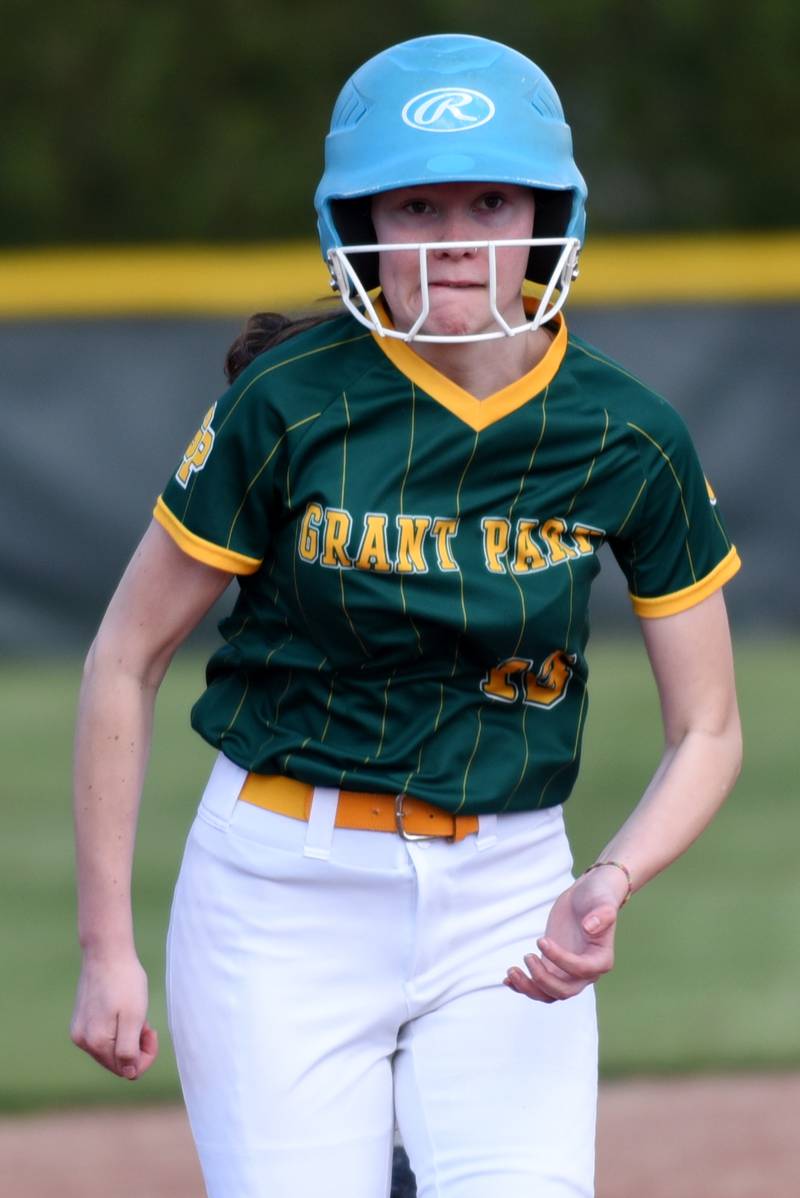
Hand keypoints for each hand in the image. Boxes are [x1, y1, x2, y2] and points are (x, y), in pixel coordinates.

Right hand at [70, 949, 158, 1078]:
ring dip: (127, 1038)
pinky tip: (122, 1011)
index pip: (126, 1070)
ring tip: (134, 1014)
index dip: (145, 1056)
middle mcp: (82, 1042)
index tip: (151, 1031)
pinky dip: (117, 1029)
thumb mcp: (134, 1017)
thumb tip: (129, 1074)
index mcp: (96, 1043)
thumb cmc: (125, 982)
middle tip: (144, 1022)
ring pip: (110, 1050)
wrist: (106, 952)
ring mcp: (78, 1031)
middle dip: (135, 1047)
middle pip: (117, 1062)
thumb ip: (129, 1050)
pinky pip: (102, 1037)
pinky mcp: (80, 1020)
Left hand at [503, 865, 627, 1002]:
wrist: (587, 895)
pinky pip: (539, 986)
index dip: (561, 960)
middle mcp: (586, 973)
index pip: (581, 970)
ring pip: (549, 994)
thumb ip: (602, 914)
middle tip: (526, 956)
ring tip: (511, 971)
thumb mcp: (602, 901)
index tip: (541, 940)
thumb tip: (590, 927)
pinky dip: (523, 986)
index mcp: (601, 960)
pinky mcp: (554, 967)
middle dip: (542, 979)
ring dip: (529, 988)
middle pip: (564, 991)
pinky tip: (507, 979)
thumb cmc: (598, 896)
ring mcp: (568, 972)